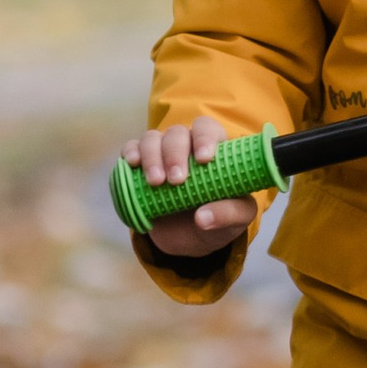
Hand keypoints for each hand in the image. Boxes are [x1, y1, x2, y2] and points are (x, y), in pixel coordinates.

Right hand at [120, 116, 251, 258]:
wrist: (191, 238)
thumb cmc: (220, 218)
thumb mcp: (237, 220)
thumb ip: (228, 215)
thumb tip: (202, 218)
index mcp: (214, 149)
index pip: (207, 129)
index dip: (205, 138)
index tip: (204, 159)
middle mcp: (186, 146)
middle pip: (177, 133)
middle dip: (175, 154)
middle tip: (177, 180)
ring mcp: (161, 154)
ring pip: (152, 138)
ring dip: (152, 157)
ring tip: (156, 183)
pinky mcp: (140, 167)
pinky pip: (131, 149)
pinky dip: (130, 152)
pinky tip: (132, 163)